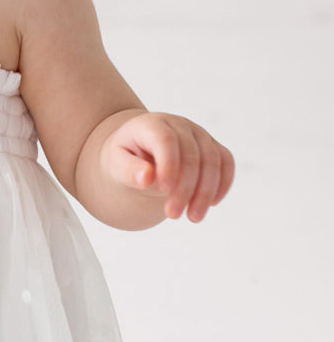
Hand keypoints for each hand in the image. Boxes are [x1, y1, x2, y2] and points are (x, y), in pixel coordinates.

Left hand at [101, 111, 233, 223]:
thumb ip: (128, 170)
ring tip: (193, 217)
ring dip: (206, 191)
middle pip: (191, 153)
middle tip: (174, 214)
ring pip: (213, 159)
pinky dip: (223, 183)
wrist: (138, 152)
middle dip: (185, 188)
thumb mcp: (116, 164)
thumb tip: (146, 177)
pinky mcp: (212, 147)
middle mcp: (179, 125)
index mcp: (152, 124)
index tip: (164, 191)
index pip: (165, 140)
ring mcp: (199, 134)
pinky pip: (226, 162)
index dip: (168, 164)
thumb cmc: (125, 158)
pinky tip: (211, 204)